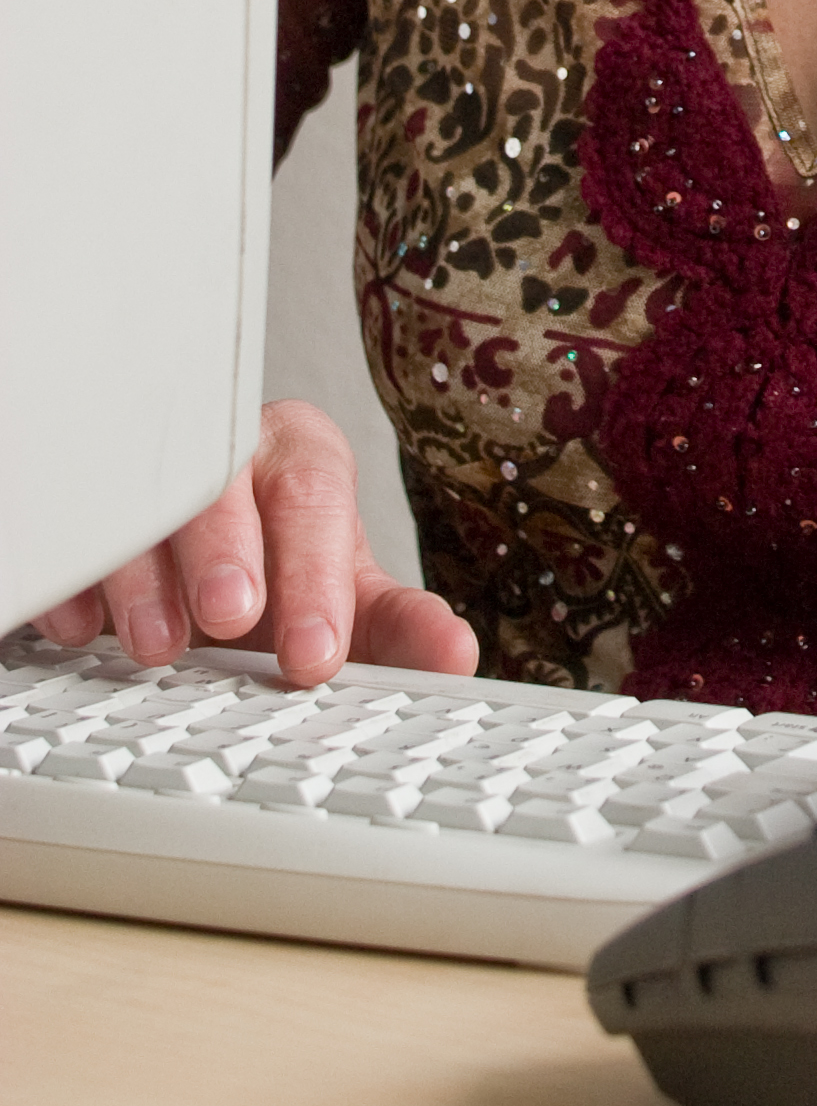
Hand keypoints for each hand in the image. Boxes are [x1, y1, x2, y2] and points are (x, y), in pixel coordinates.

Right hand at [31, 399, 477, 686]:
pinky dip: (72, 581)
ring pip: (142, 501)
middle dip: (226, 552)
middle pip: (225, 482)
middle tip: (231, 621)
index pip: (314, 497)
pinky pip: (72, 522)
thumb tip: (456, 656)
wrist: (211, 543)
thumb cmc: (282, 561)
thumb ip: (395, 624)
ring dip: (147, 578)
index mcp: (302, 456)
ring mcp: (150, 468)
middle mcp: (227, 449)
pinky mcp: (87, 498)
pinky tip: (80, 630)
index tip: (313, 654)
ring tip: (157, 646)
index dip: (314, 575)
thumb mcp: (343, 589)